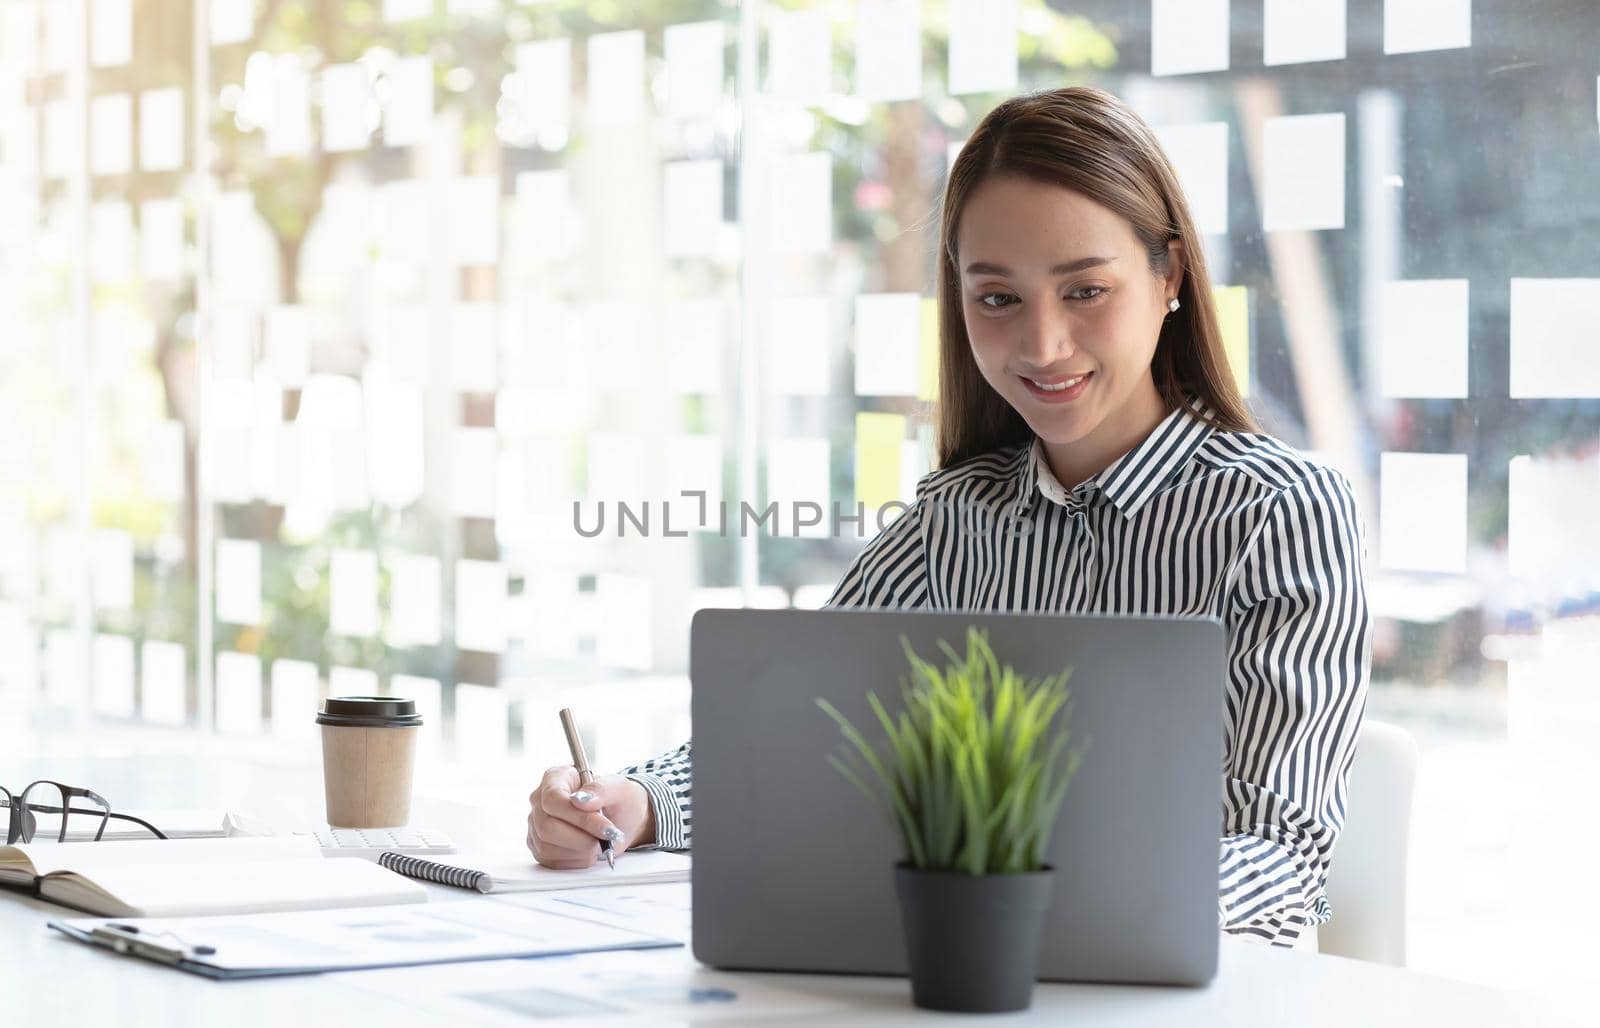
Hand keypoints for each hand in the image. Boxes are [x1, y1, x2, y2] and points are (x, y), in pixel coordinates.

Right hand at [526, 766, 655, 868]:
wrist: (623, 820)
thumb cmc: (619, 799)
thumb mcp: (619, 788)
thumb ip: (601, 790)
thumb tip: (579, 800)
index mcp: (555, 778)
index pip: (553, 799)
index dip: (579, 817)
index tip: (606, 827)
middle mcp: (540, 801)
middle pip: (547, 826)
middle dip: (582, 837)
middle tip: (607, 837)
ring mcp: (537, 825)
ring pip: (547, 846)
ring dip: (581, 850)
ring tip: (600, 841)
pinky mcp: (540, 847)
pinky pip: (551, 861)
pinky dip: (576, 860)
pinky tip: (590, 850)